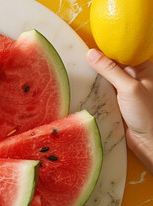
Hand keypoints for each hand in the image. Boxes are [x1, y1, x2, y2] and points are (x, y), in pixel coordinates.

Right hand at [87, 49, 152, 172]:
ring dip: (95, 76)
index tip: (89, 46)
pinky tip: (84, 86)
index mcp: (144, 69)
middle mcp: (135, 77)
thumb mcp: (128, 88)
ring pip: (107, 77)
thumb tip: (91, 53)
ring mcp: (125, 90)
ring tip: (78, 71)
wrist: (148, 141)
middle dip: (98, 62)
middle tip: (79, 58)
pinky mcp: (117, 101)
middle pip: (113, 63)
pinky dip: (95, 88)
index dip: (107, 48)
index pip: (123, 52)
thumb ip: (110, 70)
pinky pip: (103, 90)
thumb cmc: (146, 114)